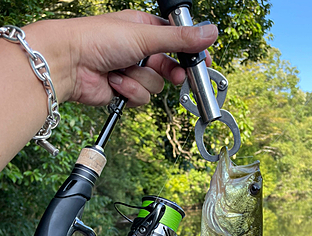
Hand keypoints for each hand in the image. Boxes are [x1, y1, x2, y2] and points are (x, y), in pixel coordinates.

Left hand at [24, 11, 217, 106]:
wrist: (69, 63)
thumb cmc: (97, 39)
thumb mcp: (145, 35)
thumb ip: (179, 39)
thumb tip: (210, 33)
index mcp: (145, 29)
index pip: (177, 41)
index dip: (191, 52)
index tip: (204, 62)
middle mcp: (139, 50)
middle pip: (169, 67)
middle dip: (169, 72)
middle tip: (177, 75)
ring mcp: (131, 72)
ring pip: (155, 86)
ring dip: (140, 82)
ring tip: (121, 71)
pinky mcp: (124, 91)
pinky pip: (140, 98)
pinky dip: (128, 92)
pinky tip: (114, 82)